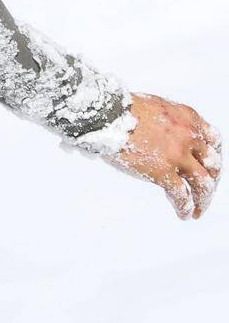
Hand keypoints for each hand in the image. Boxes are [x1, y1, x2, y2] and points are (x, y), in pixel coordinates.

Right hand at [106, 93, 221, 218]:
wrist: (109, 114)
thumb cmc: (123, 109)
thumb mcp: (157, 107)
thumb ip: (170, 123)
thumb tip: (166, 138)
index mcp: (187, 118)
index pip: (213, 141)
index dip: (213, 157)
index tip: (209, 167)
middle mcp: (188, 136)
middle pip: (212, 165)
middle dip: (211, 181)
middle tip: (204, 192)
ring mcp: (178, 155)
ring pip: (203, 184)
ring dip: (203, 201)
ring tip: (197, 211)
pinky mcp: (163, 172)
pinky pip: (181, 195)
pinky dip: (184, 208)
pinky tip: (183, 214)